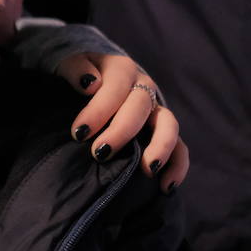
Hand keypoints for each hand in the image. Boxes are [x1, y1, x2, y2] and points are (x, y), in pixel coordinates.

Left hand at [57, 52, 186, 191]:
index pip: (115, 88)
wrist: (94, 78)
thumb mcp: (71, 64)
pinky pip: (179, 148)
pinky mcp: (163, 132)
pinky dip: (177, 166)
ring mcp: (156, 110)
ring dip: (160, 147)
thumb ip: (75, 68)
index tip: (79, 133)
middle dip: (122, 131)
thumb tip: (89, 83)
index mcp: (121, 70)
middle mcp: (144, 88)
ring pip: (169, 125)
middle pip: (141, 106)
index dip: (99, 111)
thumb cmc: (79, 75)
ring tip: (147, 170)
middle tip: (100, 153)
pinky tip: (166, 187)